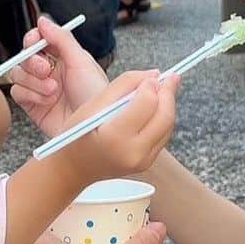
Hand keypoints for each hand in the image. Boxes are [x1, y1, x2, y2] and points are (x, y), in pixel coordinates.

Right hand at [10, 15, 109, 135]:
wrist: (92, 129)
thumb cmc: (95, 95)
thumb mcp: (82, 62)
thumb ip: (61, 39)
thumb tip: (42, 20)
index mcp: (64, 57)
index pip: (39, 40)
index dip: (33, 39)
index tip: (35, 41)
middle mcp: (50, 71)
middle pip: (25, 56)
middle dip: (33, 62)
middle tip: (45, 70)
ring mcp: (39, 88)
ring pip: (18, 74)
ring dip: (34, 81)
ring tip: (53, 91)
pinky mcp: (32, 105)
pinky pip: (17, 92)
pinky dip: (30, 95)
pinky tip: (47, 101)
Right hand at [69, 71, 177, 187]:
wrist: (74, 168)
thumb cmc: (77, 135)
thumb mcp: (92, 105)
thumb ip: (123, 85)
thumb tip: (153, 75)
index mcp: (115, 136)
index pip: (147, 104)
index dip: (152, 85)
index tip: (151, 76)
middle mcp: (133, 152)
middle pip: (165, 116)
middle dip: (169, 93)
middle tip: (170, 77)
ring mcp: (142, 161)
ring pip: (168, 126)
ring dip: (168, 105)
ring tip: (162, 90)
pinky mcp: (147, 163)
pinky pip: (163, 136)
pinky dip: (162, 119)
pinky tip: (155, 109)